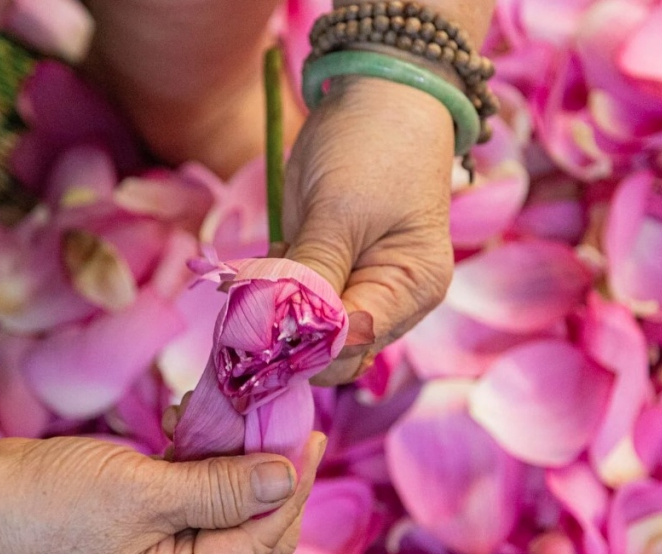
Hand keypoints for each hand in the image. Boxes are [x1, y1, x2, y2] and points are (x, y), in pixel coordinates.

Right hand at [0, 433, 324, 553]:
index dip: (290, 488)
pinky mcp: (140, 536)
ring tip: (239, 410)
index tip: (309, 433)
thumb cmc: (46, 504)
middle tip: (285, 417)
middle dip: (268, 475)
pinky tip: (196, 422)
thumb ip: (221, 488)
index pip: (260, 544)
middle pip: (248, 533)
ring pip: (222, 512)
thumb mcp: (143, 492)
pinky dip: (199, 464)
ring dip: (232, 461)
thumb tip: (287, 478)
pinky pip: (190, 501)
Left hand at [284, 75, 456, 384]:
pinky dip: (276, 289)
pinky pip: (299, 303)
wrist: (381, 94)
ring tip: (266, 263)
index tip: (258, 319)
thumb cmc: (373, 145)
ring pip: (309, 331)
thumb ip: (314, 275)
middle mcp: (391, 302)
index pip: (352, 346)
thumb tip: (285, 336)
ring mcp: (362, 289)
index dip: (304, 344)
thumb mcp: (340, 209)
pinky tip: (273, 256)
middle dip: (286, 329)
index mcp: (411, 290)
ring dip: (276, 308)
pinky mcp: (334, 273)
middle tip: (250, 289)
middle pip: (331, 350)